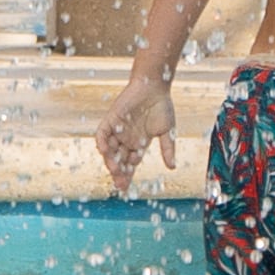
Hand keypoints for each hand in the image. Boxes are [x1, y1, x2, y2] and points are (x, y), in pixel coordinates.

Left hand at [95, 77, 176, 192]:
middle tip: (119, 184)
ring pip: (110, 150)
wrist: (155, 85)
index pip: (130, 164)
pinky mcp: (111, 119)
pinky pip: (102, 134)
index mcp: (139, 143)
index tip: (125, 188)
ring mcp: (118, 129)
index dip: (127, 175)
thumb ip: (167, 149)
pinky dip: (102, 142)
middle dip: (118, 173)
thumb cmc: (162, 106)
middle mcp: (126, 139)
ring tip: (114, 170)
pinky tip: (104, 151)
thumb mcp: (167, 131)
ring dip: (110, 160)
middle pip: (119, 160)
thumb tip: (172, 167)